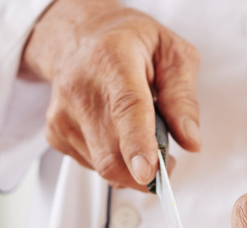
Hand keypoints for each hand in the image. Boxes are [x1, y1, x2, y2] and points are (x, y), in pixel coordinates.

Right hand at [19, 0, 200, 188]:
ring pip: (104, 166)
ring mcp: (63, 114)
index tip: (147, 172)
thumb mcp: (172, 53)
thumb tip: (190, 140)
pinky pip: (93, 166)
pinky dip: (114, 159)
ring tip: (141, 132)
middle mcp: (80, 88)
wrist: (81, 36)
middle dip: (147, 172)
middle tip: (167, 158)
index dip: (137, 145)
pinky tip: (117, 132)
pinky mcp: (56, 134)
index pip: (126, 109)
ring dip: (131, 165)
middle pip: (112, 153)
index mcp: (113, 61)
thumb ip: (183, 98)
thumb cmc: (131, 43)